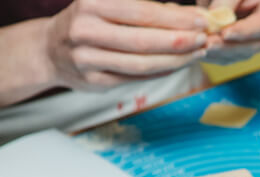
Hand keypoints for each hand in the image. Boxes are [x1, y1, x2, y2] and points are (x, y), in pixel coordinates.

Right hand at [45, 0, 208, 90]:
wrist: (50, 50)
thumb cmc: (90, 22)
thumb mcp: (107, 4)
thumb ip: (142, 8)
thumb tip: (186, 15)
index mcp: (92, 4)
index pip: (142, 11)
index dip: (175, 18)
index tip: (202, 20)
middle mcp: (86, 30)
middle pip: (144, 40)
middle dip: (180, 41)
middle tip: (205, 40)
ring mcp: (88, 59)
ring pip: (142, 64)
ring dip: (176, 60)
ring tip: (198, 53)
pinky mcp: (94, 82)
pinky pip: (136, 79)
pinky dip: (162, 73)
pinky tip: (179, 65)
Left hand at [200, 0, 259, 64]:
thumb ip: (227, 0)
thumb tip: (215, 18)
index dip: (245, 31)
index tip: (225, 33)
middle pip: (255, 44)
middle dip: (229, 46)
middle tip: (207, 44)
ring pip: (244, 53)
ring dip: (221, 53)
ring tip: (201, 48)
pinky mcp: (251, 47)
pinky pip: (235, 56)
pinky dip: (218, 55)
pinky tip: (201, 52)